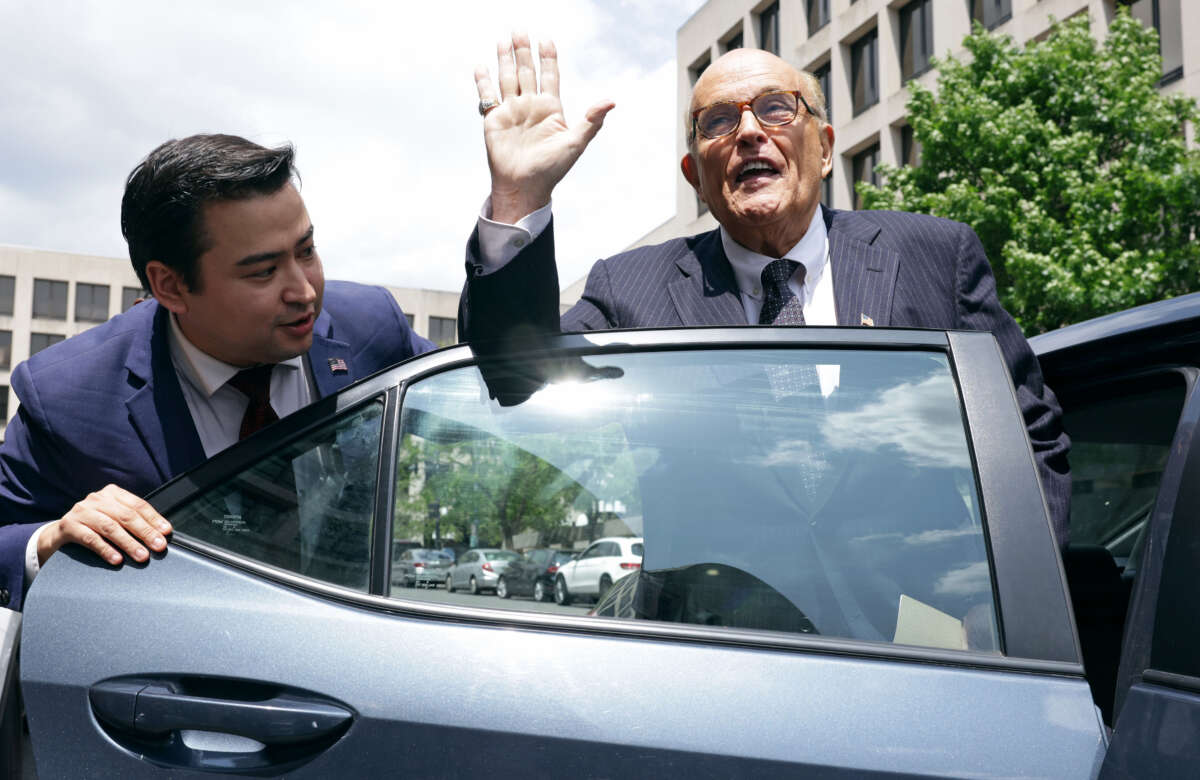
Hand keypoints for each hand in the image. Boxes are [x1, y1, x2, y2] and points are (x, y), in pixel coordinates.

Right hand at [37, 484, 171, 566]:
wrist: (59, 534)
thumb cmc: (94, 526)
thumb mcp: (114, 518)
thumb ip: (133, 522)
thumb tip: (161, 535)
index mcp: (112, 493)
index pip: (138, 505)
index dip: (154, 519)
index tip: (166, 532)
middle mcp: (97, 499)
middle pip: (126, 516)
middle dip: (145, 532)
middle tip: (158, 546)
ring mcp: (81, 511)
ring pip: (110, 527)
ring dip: (128, 543)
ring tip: (141, 556)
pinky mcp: (68, 526)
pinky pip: (90, 538)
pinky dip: (106, 549)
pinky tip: (117, 559)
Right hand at [475, 33, 614, 223]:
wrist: (525, 187)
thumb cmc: (552, 169)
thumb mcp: (575, 143)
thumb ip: (592, 121)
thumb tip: (611, 101)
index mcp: (550, 108)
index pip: (550, 75)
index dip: (548, 58)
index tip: (546, 40)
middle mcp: (530, 106)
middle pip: (527, 71)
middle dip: (523, 51)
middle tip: (520, 30)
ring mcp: (512, 111)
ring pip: (508, 78)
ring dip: (505, 59)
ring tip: (503, 40)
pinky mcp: (494, 120)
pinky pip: (488, 96)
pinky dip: (483, 81)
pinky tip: (481, 67)